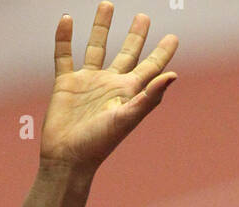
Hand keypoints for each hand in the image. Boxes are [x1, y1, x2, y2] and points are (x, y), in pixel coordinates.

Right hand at [40, 4, 177, 171]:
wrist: (68, 159)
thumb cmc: (99, 144)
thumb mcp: (127, 118)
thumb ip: (149, 96)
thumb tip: (173, 75)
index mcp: (128, 93)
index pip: (150, 68)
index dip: (162, 52)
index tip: (173, 36)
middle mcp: (110, 85)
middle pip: (127, 54)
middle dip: (136, 36)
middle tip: (144, 17)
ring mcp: (88, 83)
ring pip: (96, 47)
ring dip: (101, 27)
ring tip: (107, 4)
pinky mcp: (66, 83)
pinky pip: (64, 55)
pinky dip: (64, 38)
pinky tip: (67, 20)